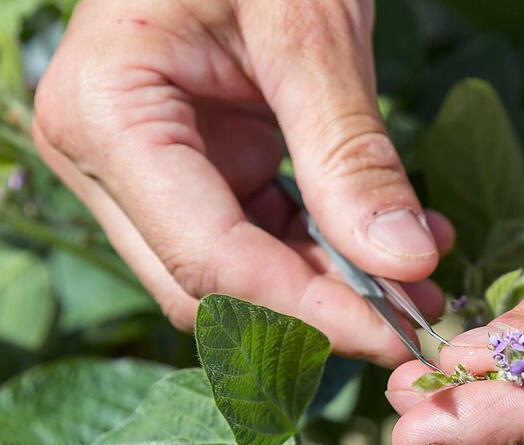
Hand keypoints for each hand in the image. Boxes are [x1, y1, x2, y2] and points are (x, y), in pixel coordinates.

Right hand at [33, 0, 451, 364]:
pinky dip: (321, 252)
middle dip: (317, 312)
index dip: (307, 312)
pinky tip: (391, 243)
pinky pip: (251, 238)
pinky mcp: (183, 169)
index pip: (208, 258)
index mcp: (106, 115)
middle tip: (418, 314)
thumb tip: (404, 266)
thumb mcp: (311, 29)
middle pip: (210, 285)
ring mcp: (138, 169)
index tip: (399, 335)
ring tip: (421, 277)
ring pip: (233, 275)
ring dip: (328, 289)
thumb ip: (349, 152)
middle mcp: (102, 157)